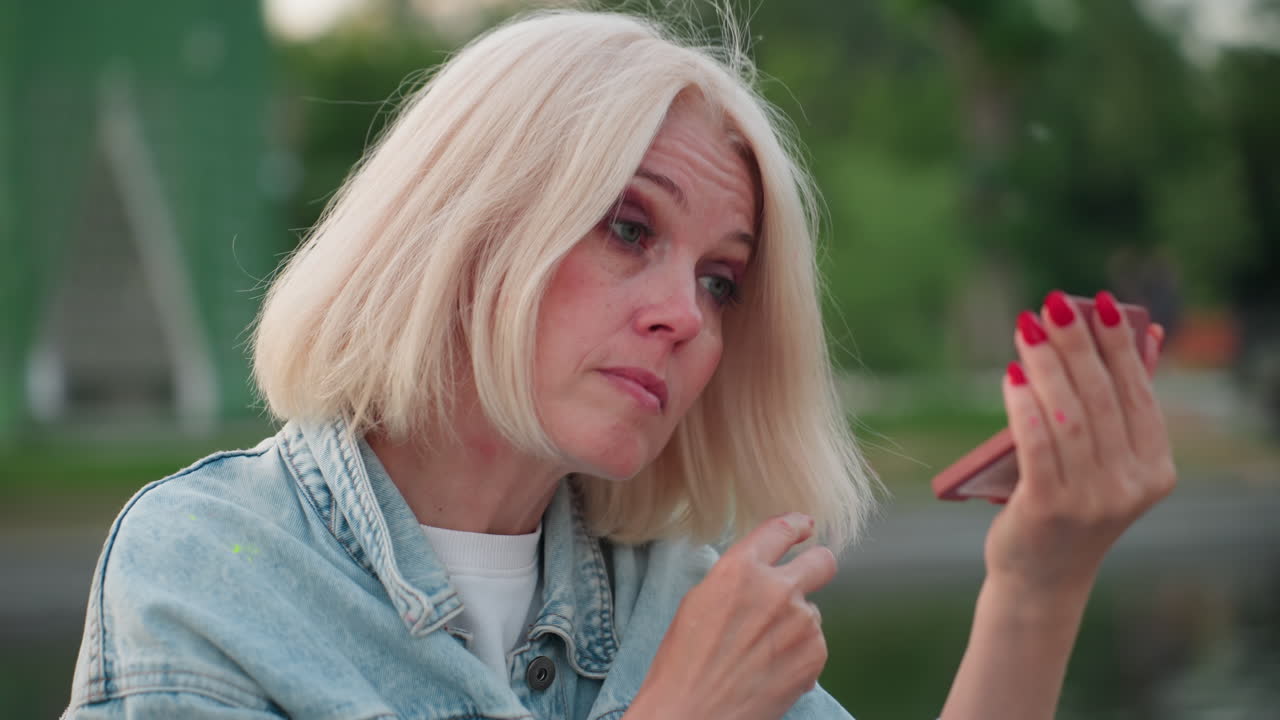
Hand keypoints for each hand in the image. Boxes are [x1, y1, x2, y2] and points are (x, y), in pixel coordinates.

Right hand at [629, 513, 835, 719]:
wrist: (693, 713)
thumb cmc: (684, 661)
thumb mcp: (700, 600)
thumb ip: (737, 578)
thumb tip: (760, 573)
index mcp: (741, 569)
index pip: (780, 529)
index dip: (797, 525)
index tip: (805, 526)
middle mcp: (777, 589)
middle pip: (822, 561)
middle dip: (817, 565)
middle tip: (808, 576)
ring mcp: (801, 623)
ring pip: (811, 612)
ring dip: (795, 625)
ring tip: (760, 652)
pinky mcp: (815, 655)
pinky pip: (815, 644)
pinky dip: (798, 655)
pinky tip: (770, 670)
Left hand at [985, 290, 1176, 598]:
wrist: (1042, 578)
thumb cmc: (1070, 503)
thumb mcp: (1104, 460)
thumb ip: (1118, 408)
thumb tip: (1144, 337)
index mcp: (1155, 468)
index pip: (1138, 394)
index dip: (1119, 345)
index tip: (1101, 303)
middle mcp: (1130, 484)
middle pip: (1100, 399)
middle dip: (1076, 344)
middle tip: (1052, 304)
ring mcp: (1091, 500)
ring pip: (1067, 417)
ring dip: (1045, 365)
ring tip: (1026, 328)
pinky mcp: (1048, 509)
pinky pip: (1035, 446)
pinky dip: (1023, 406)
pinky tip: (1011, 375)